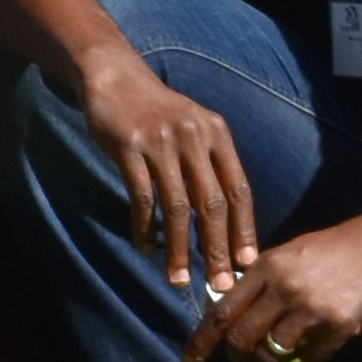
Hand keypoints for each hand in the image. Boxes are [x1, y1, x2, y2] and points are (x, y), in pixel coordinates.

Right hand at [75, 48, 261, 297]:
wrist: (114, 77)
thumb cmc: (157, 113)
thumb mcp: (194, 129)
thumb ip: (209, 167)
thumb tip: (225, 226)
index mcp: (217, 134)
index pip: (239, 190)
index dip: (244, 230)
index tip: (247, 264)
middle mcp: (194, 137)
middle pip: (211, 204)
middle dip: (216, 249)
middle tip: (220, 284)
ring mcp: (161, 142)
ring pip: (176, 207)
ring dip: (178, 249)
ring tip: (179, 279)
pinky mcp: (129, 146)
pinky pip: (142, 197)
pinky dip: (145, 228)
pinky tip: (147, 248)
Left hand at [194, 210, 361, 361]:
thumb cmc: (329, 248)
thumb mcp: (286, 255)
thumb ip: (258, 281)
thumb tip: (230, 311)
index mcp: (266, 267)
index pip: (223, 311)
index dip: (203, 341)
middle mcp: (284, 288)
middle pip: (243, 337)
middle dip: (237, 355)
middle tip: (241, 359)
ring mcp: (312, 309)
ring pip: (274, 353)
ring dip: (271, 360)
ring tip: (279, 351)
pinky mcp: (340, 326)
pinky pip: (312, 360)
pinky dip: (309, 359)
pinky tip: (316, 346)